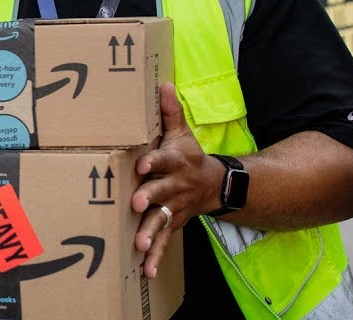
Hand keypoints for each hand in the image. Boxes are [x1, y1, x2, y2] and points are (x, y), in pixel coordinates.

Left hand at [130, 83, 223, 277]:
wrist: (214, 185)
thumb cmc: (188, 156)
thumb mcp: (181, 133)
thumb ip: (169, 111)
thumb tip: (162, 83)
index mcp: (175, 162)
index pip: (164, 160)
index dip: (154, 162)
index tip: (141, 165)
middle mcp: (175, 186)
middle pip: (162, 192)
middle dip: (151, 198)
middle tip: (137, 204)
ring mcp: (174, 208)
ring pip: (162, 220)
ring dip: (151, 232)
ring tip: (139, 244)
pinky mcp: (172, 224)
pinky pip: (164, 242)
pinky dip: (156, 257)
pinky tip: (145, 269)